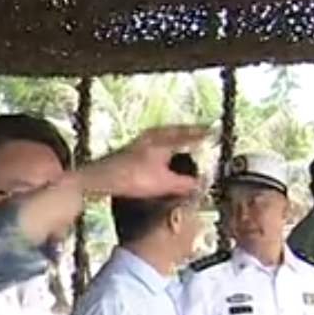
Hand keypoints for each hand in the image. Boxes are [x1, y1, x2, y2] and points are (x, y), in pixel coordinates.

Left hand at [76, 126, 213, 198]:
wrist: (99, 178)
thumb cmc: (130, 178)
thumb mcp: (163, 184)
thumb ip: (184, 184)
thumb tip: (200, 184)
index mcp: (162, 140)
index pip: (187, 134)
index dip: (202, 134)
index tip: (214, 131)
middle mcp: (151, 136)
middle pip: (175, 130)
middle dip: (189, 131)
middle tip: (202, 131)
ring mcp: (139, 141)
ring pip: (163, 134)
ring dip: (176, 136)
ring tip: (185, 140)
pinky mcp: (131, 149)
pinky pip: (154, 140)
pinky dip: (164, 143)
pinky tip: (162, 152)